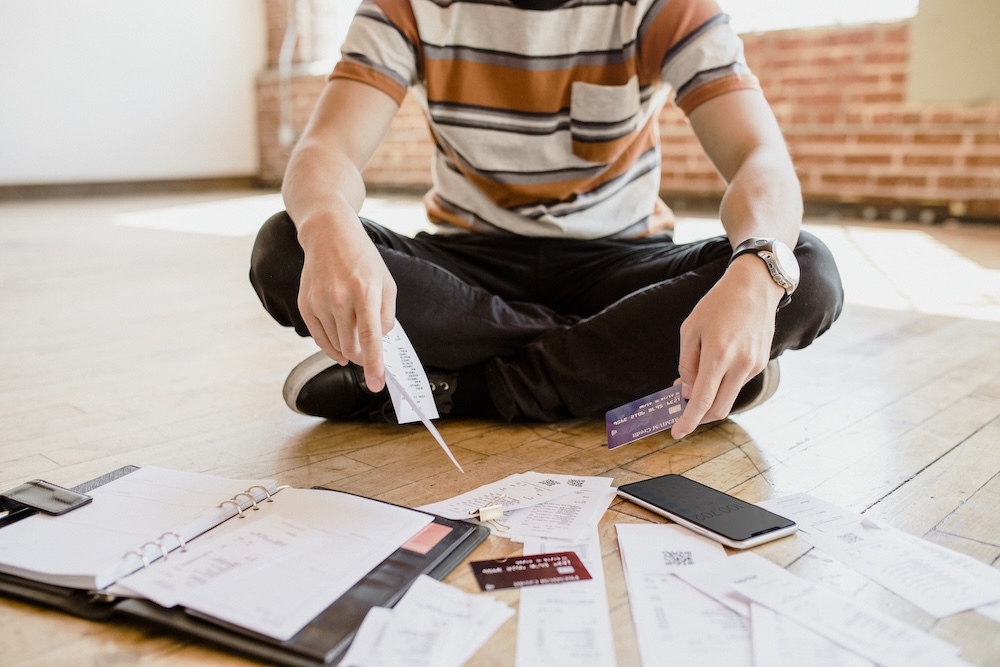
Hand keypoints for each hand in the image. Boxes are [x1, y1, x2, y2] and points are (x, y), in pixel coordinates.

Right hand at [296, 216, 396, 391]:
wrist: (328, 235)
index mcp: (364, 292)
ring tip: (354, 338)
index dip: (373, 364)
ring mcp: (319, 301)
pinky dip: (330, 346)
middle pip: (351, 346)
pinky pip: (318, 338)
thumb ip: (386, 315)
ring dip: (347, 350)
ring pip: (335, 345)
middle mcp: (339, 298)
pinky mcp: (305, 304)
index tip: (376, 384)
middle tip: (369, 356)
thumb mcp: (386, 282)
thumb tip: (380, 341)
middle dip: (362, 358)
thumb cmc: (362, 259)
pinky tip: (339, 346)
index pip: (369, 337)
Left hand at [670, 256, 782, 438]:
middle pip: (719, 409)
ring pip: (728, 397)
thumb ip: (687, 365)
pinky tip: (712, 369)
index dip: (688, 421)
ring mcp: (754, 365)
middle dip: (699, 418)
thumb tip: (687, 392)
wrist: (755, 287)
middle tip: (682, 412)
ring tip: (692, 382)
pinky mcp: (761, 363)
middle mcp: (740, 364)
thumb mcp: (690, 330)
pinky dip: (721, 385)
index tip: (677, 433)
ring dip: (709, 399)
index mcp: (719, 355)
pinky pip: (737, 383)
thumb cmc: (717, 305)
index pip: (703, 400)